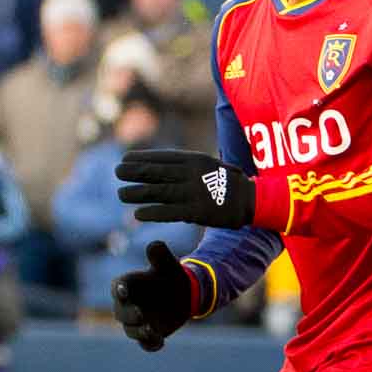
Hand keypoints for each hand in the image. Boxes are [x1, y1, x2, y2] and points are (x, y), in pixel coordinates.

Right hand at [110, 240, 194, 351]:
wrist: (183, 293)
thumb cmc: (168, 275)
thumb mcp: (166, 264)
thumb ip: (159, 254)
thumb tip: (155, 244)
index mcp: (127, 285)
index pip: (118, 287)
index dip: (120, 289)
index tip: (124, 289)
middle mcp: (127, 305)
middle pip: (121, 313)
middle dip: (129, 314)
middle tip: (141, 313)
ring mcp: (137, 321)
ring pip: (131, 330)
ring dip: (139, 332)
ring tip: (152, 330)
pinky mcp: (150, 334)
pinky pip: (146, 344)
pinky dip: (150, 344)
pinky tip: (160, 343)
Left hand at [116, 149, 255, 228]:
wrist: (253, 200)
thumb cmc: (230, 183)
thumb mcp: (211, 165)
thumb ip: (189, 165)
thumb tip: (165, 164)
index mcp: (196, 160)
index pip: (163, 156)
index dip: (142, 157)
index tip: (125, 158)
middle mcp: (192, 174)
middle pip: (156, 172)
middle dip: (134, 172)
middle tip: (118, 172)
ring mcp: (194, 193)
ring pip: (158, 192)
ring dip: (137, 193)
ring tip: (122, 194)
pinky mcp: (197, 212)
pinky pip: (169, 212)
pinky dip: (152, 213)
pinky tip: (138, 215)